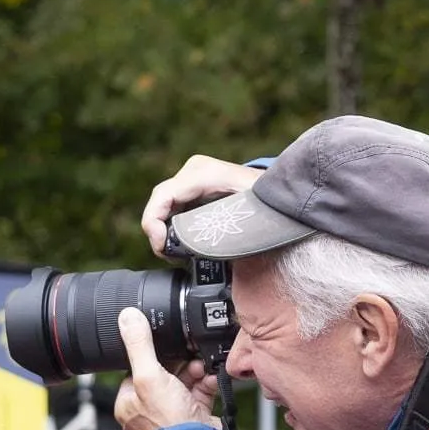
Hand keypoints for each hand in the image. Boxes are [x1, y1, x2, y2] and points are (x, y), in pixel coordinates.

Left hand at [114, 307, 221, 429]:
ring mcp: (172, 413)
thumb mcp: (149, 376)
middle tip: (191, 358)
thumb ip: (139, 345)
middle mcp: (148, 409)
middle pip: (164, 372)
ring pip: (184, 380)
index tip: (169, 346)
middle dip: (181, 363)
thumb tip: (127, 317)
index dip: (156, 355)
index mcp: (128, 403)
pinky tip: (212, 378)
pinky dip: (208, 382)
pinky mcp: (193, 415)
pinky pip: (200, 391)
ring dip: (197, 371)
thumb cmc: (169, 422)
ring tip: (203, 369)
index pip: (138, 368)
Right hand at [142, 155, 263, 255]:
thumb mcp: (254, 212)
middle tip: (171, 258)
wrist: (274, 185)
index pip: (163, 196)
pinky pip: (172, 209)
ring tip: (178, 255)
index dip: (154, 223)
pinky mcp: (191, 189)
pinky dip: (172, 229)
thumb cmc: (267, 197)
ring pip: (163, 208)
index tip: (162, 247)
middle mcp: (193, 172)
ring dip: (165, 233)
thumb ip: (235, 227)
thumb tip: (213, 249)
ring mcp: (191, 179)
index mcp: (205, 174)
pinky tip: (183, 245)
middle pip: (159, 204)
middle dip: (158, 234)